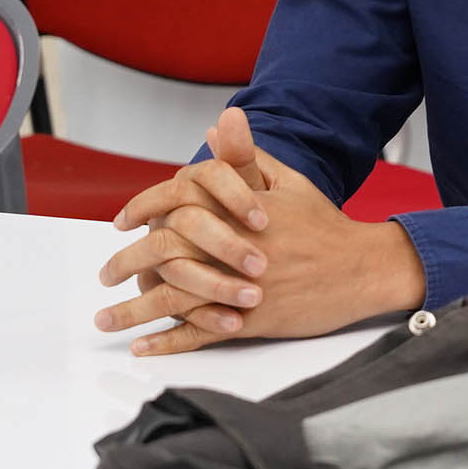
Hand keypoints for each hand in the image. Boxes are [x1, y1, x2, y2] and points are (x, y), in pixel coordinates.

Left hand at [93, 108, 426, 356]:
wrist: (361, 267)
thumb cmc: (322, 224)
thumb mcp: (288, 181)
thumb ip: (247, 157)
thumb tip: (221, 122)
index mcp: (237, 211)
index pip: (176, 203)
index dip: (143, 209)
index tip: (122, 223)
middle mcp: (233, 247)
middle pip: (164, 252)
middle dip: (126, 265)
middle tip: (106, 276)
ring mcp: (240, 286)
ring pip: (175, 299)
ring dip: (134, 313)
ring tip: (107, 321)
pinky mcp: (251, 320)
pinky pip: (200, 333)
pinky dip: (168, 342)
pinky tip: (144, 347)